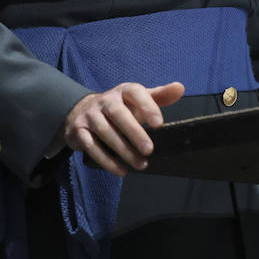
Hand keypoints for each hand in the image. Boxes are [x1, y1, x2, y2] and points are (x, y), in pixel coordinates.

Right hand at [61, 82, 184, 175]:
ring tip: (140, 164)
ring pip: (105, 132)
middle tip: (149, 150)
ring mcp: (90, 115)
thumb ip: (159, 96)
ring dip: (123, 150)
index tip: (159, 124)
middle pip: (119, 114)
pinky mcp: (79, 131)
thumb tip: (180, 88)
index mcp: (123, 91)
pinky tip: (121, 170)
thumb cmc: (120, 108)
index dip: (147, 107)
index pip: (135, 93)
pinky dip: (106, 160)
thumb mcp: (138, 100)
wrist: (82, 112)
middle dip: (134, 132)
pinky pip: (91, 147)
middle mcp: (105, 101)